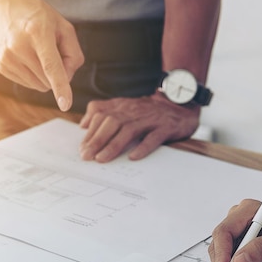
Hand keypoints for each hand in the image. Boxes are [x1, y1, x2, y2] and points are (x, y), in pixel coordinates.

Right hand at [0, 0, 83, 110]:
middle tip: (52, 52)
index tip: (65, 104)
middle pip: (48, 79)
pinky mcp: (1, 66)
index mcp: (37, 33)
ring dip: (45, 76)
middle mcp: (18, 46)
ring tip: (37, 52)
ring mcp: (7, 58)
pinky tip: (27, 56)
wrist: (2, 4)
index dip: (60, 87)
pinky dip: (33, 75)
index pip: (51, 66)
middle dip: (57, 73)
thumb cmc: (38, 15)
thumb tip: (67, 79)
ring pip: (38, 85)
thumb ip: (74, 53)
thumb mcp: (63, 26)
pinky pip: (27, 83)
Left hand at [79, 92, 200, 162]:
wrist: (179, 102)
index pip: (101, 116)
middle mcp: (134, 111)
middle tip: (87, 156)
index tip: (82, 148)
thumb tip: (82, 125)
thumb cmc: (147, 110)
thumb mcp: (123, 106)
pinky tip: (133, 157)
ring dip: (113, 145)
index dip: (90, 132)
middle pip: (112, 123)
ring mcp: (150, 118)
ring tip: (102, 159)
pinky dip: (143, 147)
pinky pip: (154, 137)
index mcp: (122, 106)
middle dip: (97, 140)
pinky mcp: (166, 127)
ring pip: (129, 130)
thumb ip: (102, 111)